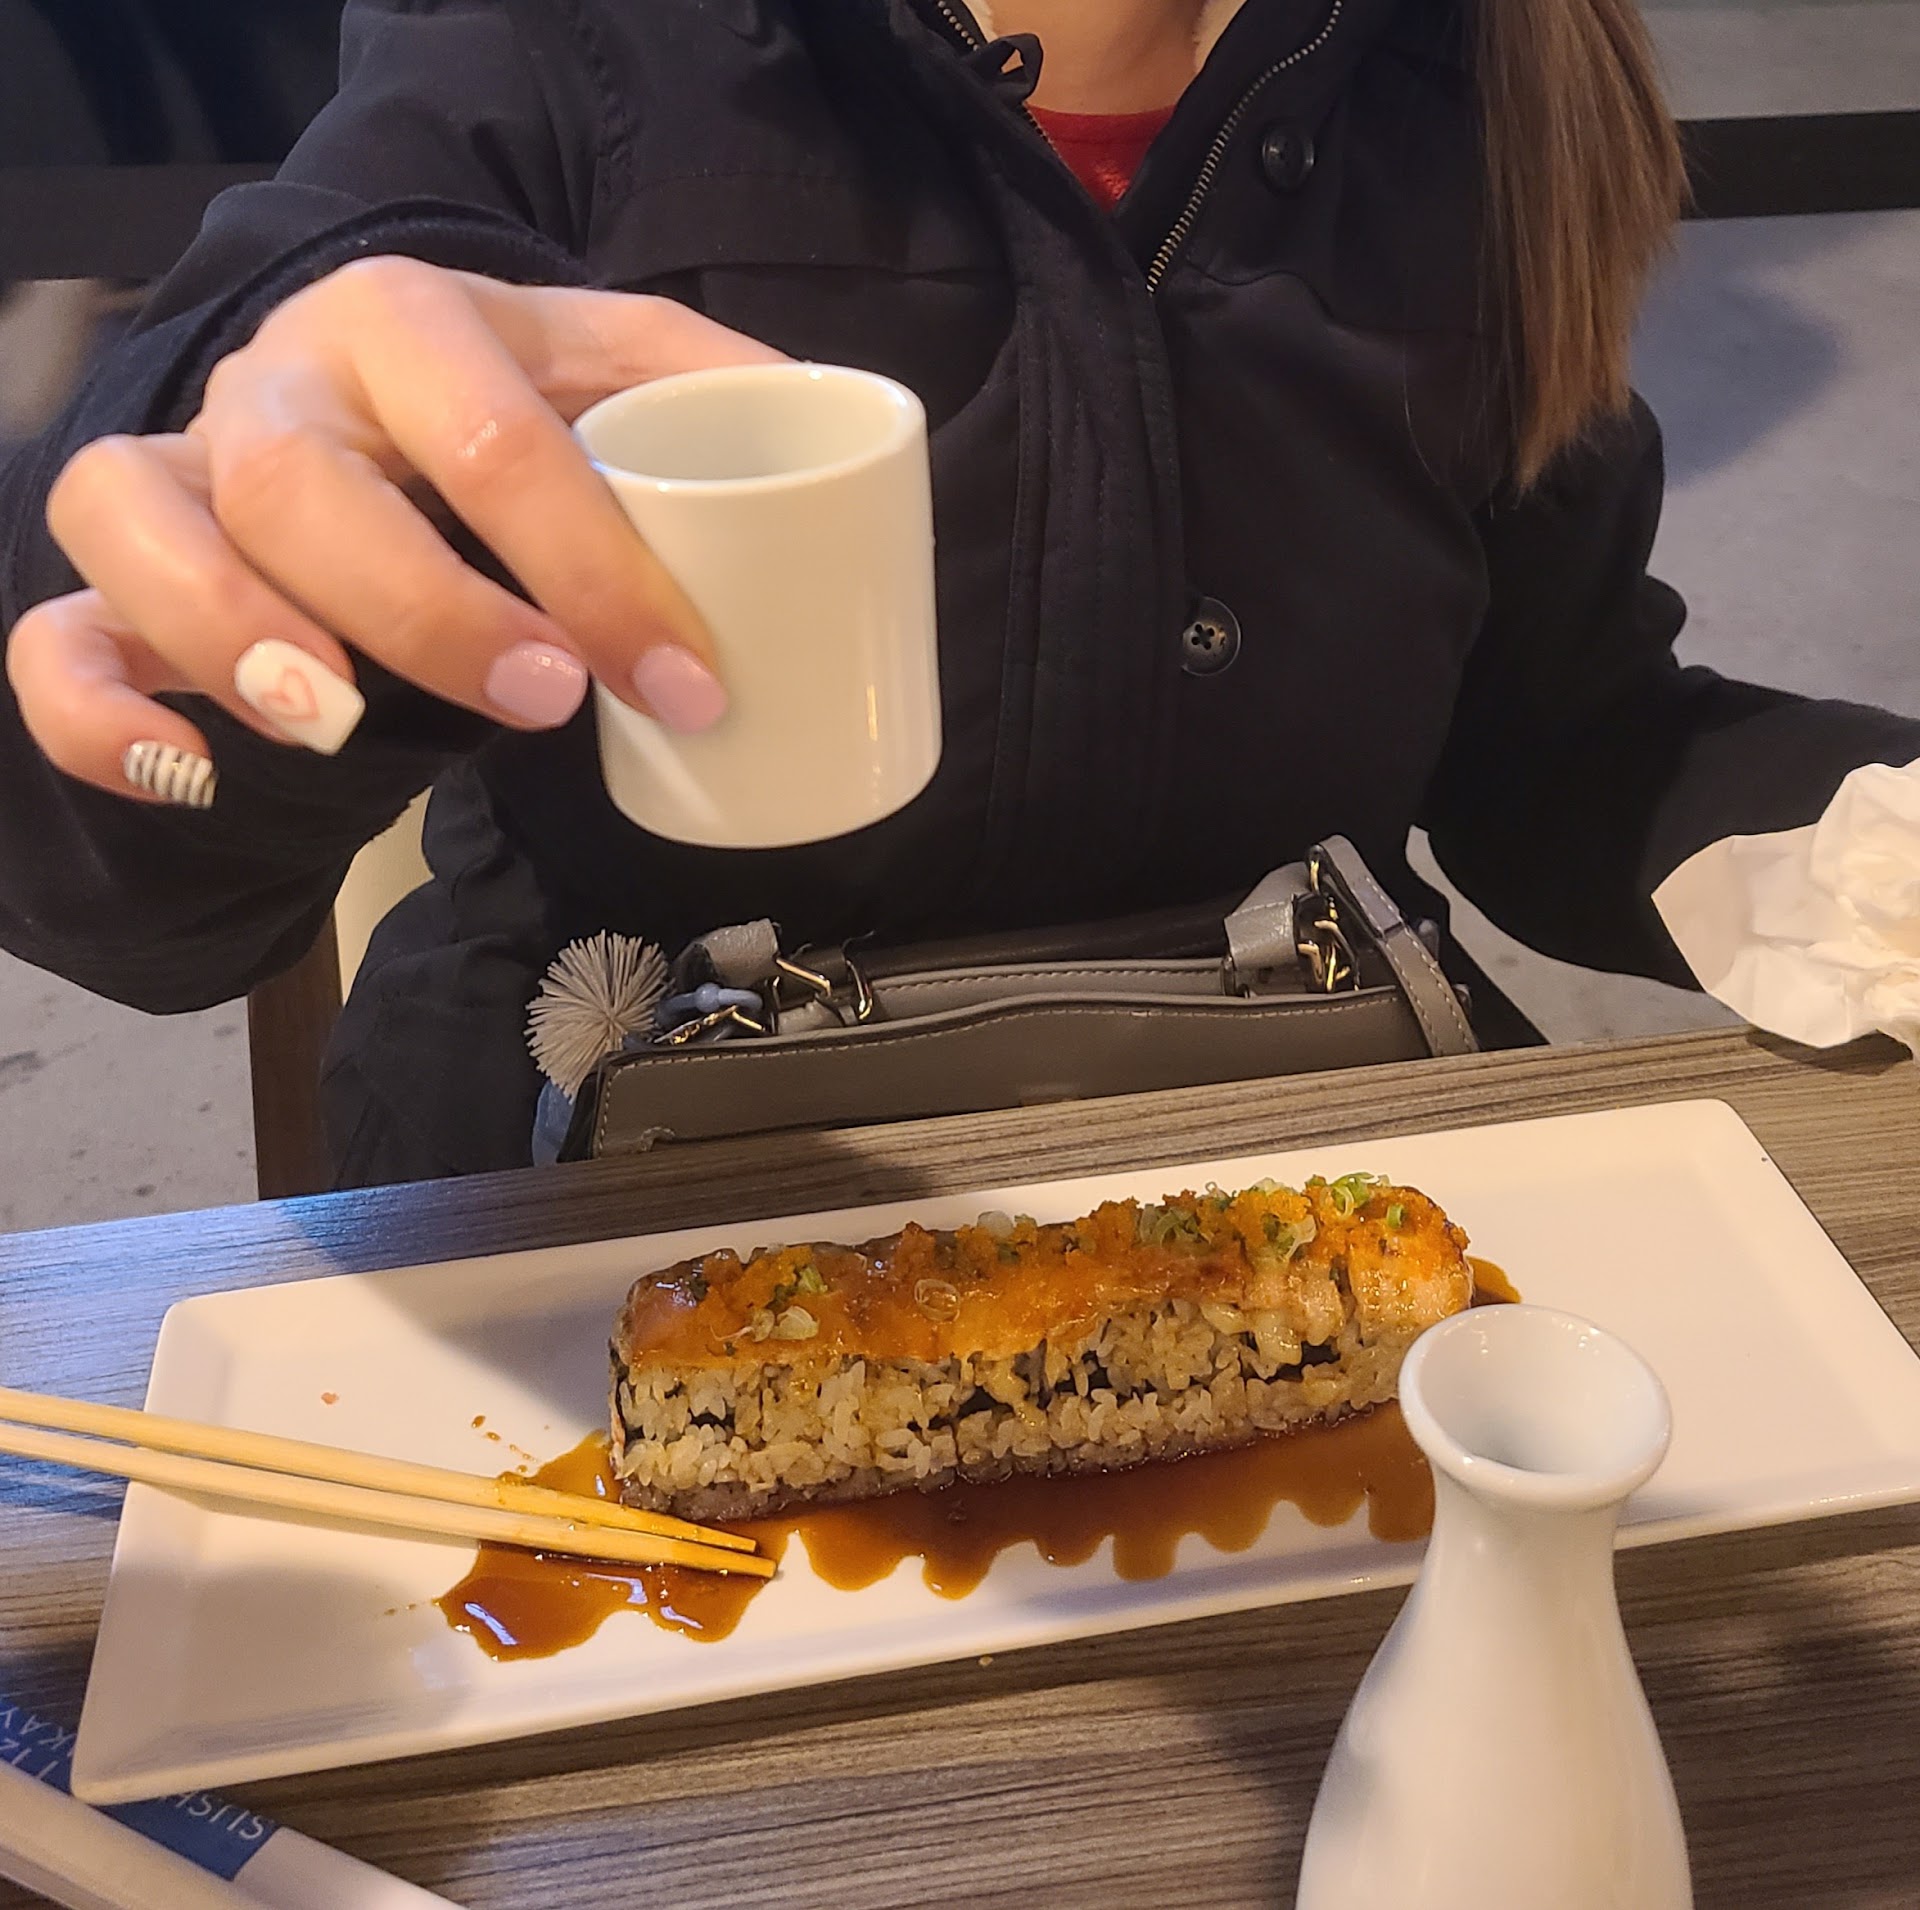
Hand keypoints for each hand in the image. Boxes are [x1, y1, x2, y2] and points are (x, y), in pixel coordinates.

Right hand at [6, 260, 784, 805]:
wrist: (375, 443)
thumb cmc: (506, 426)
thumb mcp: (609, 382)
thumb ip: (706, 392)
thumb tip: (846, 431)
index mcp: (413, 323)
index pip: (495, 433)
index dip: (599, 569)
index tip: (690, 685)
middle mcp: (274, 383)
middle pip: (301, 480)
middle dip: (431, 606)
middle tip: (548, 702)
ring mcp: (176, 473)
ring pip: (134, 521)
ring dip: (238, 632)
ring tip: (344, 727)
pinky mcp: (115, 581)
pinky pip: (51, 637)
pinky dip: (100, 714)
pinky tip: (193, 772)